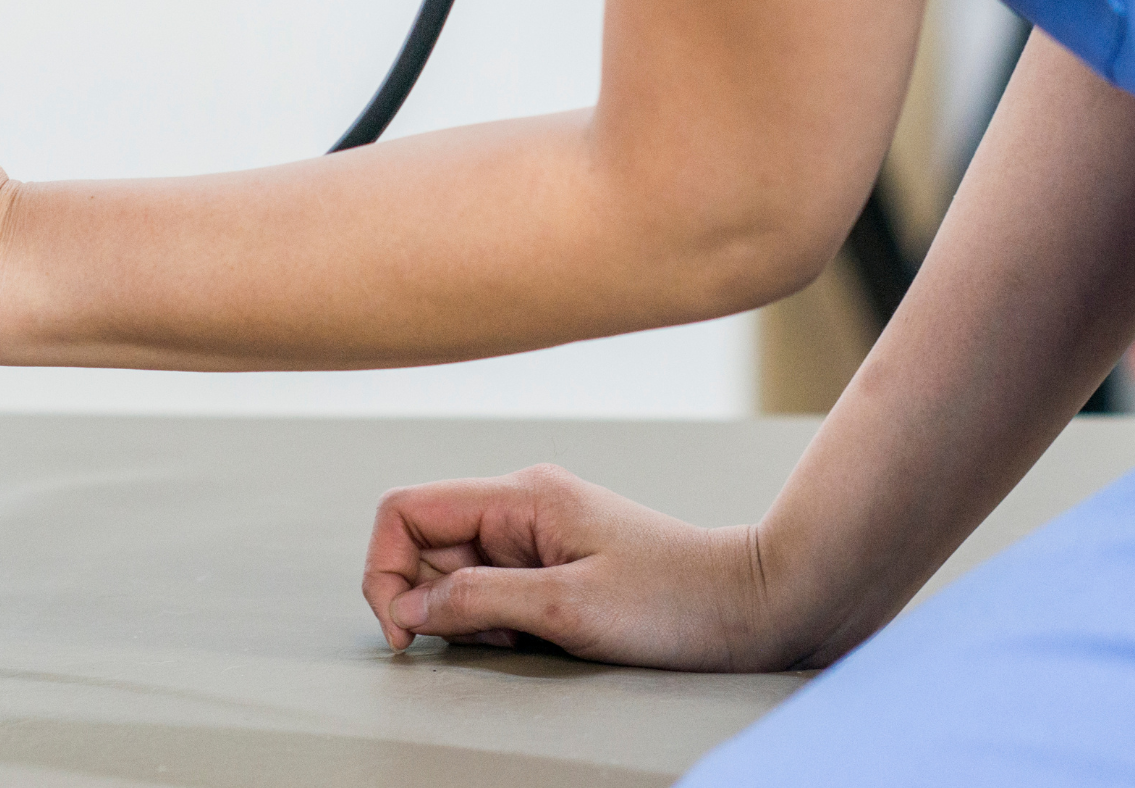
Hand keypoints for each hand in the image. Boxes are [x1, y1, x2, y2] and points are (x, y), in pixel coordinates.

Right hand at [363, 463, 800, 669]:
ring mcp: (535, 531)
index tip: (406, 633)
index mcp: (518, 496)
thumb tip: (406, 608)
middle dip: (433, 601)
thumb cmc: (672, 601)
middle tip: (490, 639)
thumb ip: (478, 600)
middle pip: (425, 544)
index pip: (406, 510)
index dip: (385, 570)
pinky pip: (492, 588)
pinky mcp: (552, 560)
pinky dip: (498, 621)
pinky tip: (539, 638)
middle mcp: (519, 504)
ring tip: (527, 638)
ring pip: (456, 571)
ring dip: (468, 615)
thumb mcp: (567, 609)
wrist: (749, 602)